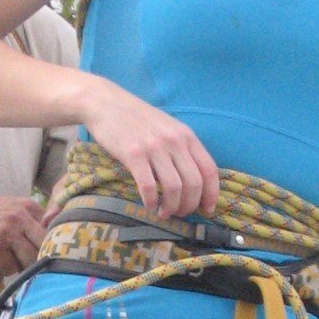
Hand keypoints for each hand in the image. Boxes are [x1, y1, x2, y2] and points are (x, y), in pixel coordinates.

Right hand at [0, 196, 46, 274]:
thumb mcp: (7, 208)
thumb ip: (28, 220)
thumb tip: (48, 241)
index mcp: (27, 206)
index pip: (53, 230)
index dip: (51, 245)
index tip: (45, 253)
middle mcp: (20, 218)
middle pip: (45, 247)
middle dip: (39, 259)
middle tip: (29, 263)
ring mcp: (7, 233)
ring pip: (30, 261)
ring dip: (21, 266)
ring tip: (8, 261)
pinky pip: (10, 269)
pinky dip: (4, 270)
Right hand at [81, 80, 218, 220]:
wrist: (107, 104)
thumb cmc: (138, 120)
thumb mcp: (167, 129)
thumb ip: (181, 149)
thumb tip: (194, 181)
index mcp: (186, 136)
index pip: (209, 169)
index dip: (212, 194)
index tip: (207, 210)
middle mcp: (174, 141)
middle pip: (194, 183)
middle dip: (190, 205)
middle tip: (181, 214)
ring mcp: (154, 147)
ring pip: (174, 187)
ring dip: (172, 207)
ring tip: (164, 213)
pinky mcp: (133, 154)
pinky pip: (148, 186)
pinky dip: (151, 202)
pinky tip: (149, 206)